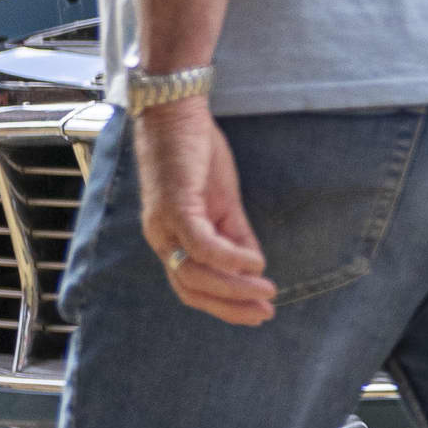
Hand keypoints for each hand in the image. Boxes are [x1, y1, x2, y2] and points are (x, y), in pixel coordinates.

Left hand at [134, 99, 272, 325]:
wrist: (176, 114)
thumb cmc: (196, 153)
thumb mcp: (222, 202)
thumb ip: (235, 236)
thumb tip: (255, 267)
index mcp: (171, 238)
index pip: (191, 286)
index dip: (224, 305)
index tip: (257, 313)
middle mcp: (161, 237)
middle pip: (190, 289)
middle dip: (229, 307)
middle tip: (265, 314)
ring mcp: (165, 224)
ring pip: (195, 273)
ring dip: (234, 288)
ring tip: (266, 290)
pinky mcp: (175, 206)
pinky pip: (202, 245)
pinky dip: (229, 259)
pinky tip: (256, 263)